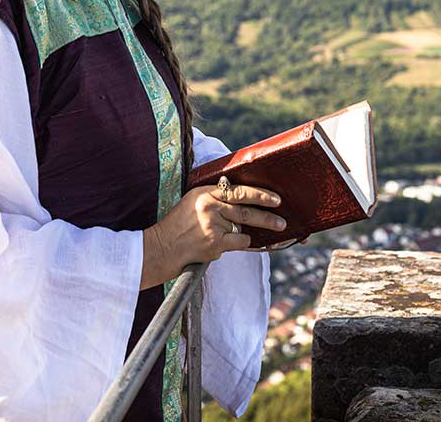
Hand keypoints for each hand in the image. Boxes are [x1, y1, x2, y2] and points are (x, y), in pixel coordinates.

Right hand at [140, 181, 285, 288]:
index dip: (259, 194)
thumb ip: (213, 201)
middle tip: (282, 220)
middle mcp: (209, 206)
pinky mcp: (215, 243)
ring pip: (243, 228)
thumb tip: (241, 204)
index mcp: (204, 192)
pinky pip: (238, 242)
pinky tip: (229, 246)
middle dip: (267, 216)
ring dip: (254, 233)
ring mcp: (213, 225)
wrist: (159, 249)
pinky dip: (239, 244)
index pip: (238, 190)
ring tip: (268, 233)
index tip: (275, 198)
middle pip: (246, 209)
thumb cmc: (175, 228)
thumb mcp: (191, 204)